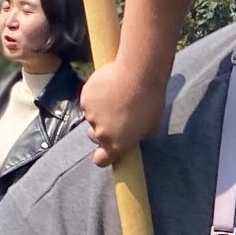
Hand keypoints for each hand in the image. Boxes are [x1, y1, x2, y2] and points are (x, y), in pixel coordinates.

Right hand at [80, 53, 167, 167]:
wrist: (138, 75)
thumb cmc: (150, 101)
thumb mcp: (150, 127)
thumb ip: (135, 135)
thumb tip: (131, 134)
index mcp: (115, 144)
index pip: (100, 160)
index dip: (103, 156)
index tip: (107, 151)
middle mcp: (99, 132)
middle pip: (94, 136)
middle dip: (101, 129)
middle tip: (115, 116)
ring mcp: (90, 114)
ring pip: (91, 115)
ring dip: (99, 110)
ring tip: (115, 96)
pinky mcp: (85, 96)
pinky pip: (88, 99)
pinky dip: (95, 95)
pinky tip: (108, 86)